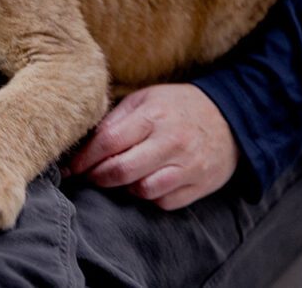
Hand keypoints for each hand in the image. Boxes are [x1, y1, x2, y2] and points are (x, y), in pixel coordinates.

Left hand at [64, 83, 238, 209]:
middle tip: (88, 176)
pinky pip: (164, 202)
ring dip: (123, 188)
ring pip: (143, 190)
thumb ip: (116, 119)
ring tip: (116, 178)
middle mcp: (172, 142)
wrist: (229, 117)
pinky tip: (144, 183)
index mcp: (153, 116)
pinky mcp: (201, 185)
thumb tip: (84, 144)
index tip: (72, 167)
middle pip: (122, 170)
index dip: (85, 158)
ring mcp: (189, 166)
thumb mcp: (145, 99)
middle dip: (97, 177)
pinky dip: (148, 197)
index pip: (109, 141)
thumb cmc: (176, 106)